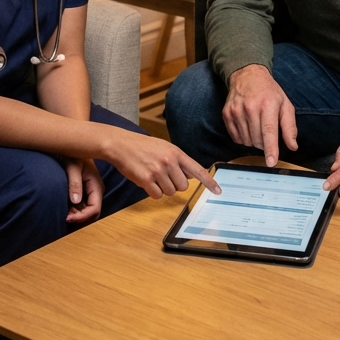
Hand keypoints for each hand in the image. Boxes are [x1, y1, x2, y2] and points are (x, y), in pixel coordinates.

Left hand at [64, 158, 103, 223]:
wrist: (71, 148)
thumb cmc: (72, 155)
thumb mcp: (72, 166)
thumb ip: (74, 182)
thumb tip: (76, 201)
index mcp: (96, 185)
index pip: (94, 209)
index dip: (82, 216)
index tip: (67, 217)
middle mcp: (96, 191)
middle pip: (93, 214)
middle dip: (80, 219)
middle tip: (64, 216)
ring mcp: (92, 193)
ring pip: (88, 213)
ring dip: (77, 216)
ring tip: (64, 212)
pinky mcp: (86, 193)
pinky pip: (84, 208)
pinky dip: (75, 212)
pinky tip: (66, 208)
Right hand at [103, 129, 220, 198]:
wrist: (121, 144)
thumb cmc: (143, 146)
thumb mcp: (164, 147)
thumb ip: (178, 160)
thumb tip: (191, 176)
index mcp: (176, 153)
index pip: (197, 170)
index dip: (209, 182)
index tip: (218, 191)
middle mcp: (169, 161)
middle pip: (183, 186)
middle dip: (175, 185)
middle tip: (164, 176)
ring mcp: (158, 171)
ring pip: (170, 192)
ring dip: (163, 188)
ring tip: (153, 175)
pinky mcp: (146, 179)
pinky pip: (157, 195)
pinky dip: (153, 192)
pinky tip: (147, 181)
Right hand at [222, 64, 297, 166]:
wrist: (247, 75)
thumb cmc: (269, 92)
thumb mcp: (285, 105)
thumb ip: (290, 127)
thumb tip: (293, 146)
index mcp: (268, 104)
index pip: (269, 131)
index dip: (270, 149)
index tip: (271, 162)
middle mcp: (250, 108)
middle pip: (257, 140)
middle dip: (264, 143)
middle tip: (267, 131)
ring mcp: (236, 111)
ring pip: (246, 141)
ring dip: (254, 141)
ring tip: (257, 126)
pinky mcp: (226, 114)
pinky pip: (236, 138)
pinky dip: (243, 138)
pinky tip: (247, 126)